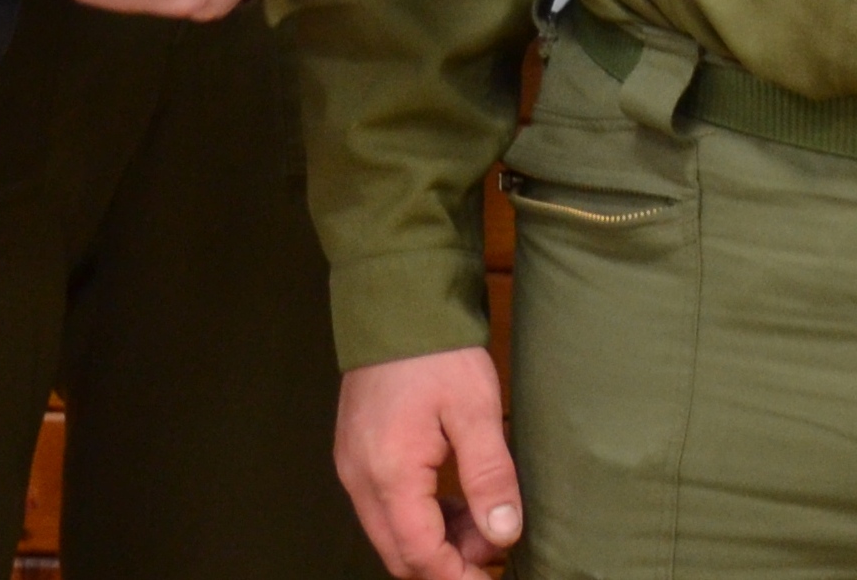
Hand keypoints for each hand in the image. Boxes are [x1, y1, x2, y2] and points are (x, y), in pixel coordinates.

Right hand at [336, 346, 521, 579]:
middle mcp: (360, 480)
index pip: (419, 554)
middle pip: (399, 554)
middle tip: (495, 544)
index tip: (493, 576)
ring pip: (391, 534)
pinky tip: (455, 501)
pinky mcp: (356, 456)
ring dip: (435, 541)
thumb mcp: (476, 410)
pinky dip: (419, 517)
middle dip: (448, 562)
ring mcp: (353, 468)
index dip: (457, 575)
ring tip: (483, 518)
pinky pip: (384, 508)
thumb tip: (504, 533)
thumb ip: (490, 476)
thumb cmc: (437, 352)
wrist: (396, 303)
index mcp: (389, 473)